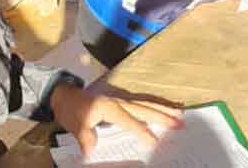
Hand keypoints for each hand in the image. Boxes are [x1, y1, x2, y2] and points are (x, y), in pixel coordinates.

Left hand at [50, 83, 182, 154]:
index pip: (130, 121)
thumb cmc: (71, 110)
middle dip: (163, 116)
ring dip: (164, 108)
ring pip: (148, 103)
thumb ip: (86, 137)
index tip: (155, 141)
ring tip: (181, 112)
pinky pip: (144, 102)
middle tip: (180, 123)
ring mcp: (124, 99)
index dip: (142, 131)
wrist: (66, 96)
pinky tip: (165, 108)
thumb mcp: (75, 125)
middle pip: (146, 109)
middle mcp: (121, 101)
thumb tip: (92, 151)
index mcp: (110, 108)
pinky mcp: (124, 100)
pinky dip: (157, 105)